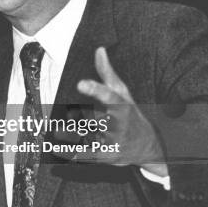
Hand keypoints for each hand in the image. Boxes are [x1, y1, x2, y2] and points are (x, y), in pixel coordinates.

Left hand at [72, 47, 167, 176]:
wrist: (147, 147)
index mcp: (121, 107)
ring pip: (84, 136)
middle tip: (68, 118)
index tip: (81, 84)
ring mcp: (112, 143)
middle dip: (78, 118)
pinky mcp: (106, 157)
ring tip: (59, 132)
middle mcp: (118, 125)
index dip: (96, 90)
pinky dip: (70, 152)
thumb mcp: (122, 94)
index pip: (109, 96)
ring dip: (70, 134)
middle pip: (90, 118)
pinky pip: (82, 153)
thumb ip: (107, 74)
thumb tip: (99, 49)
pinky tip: (59, 149)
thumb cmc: (130, 115)